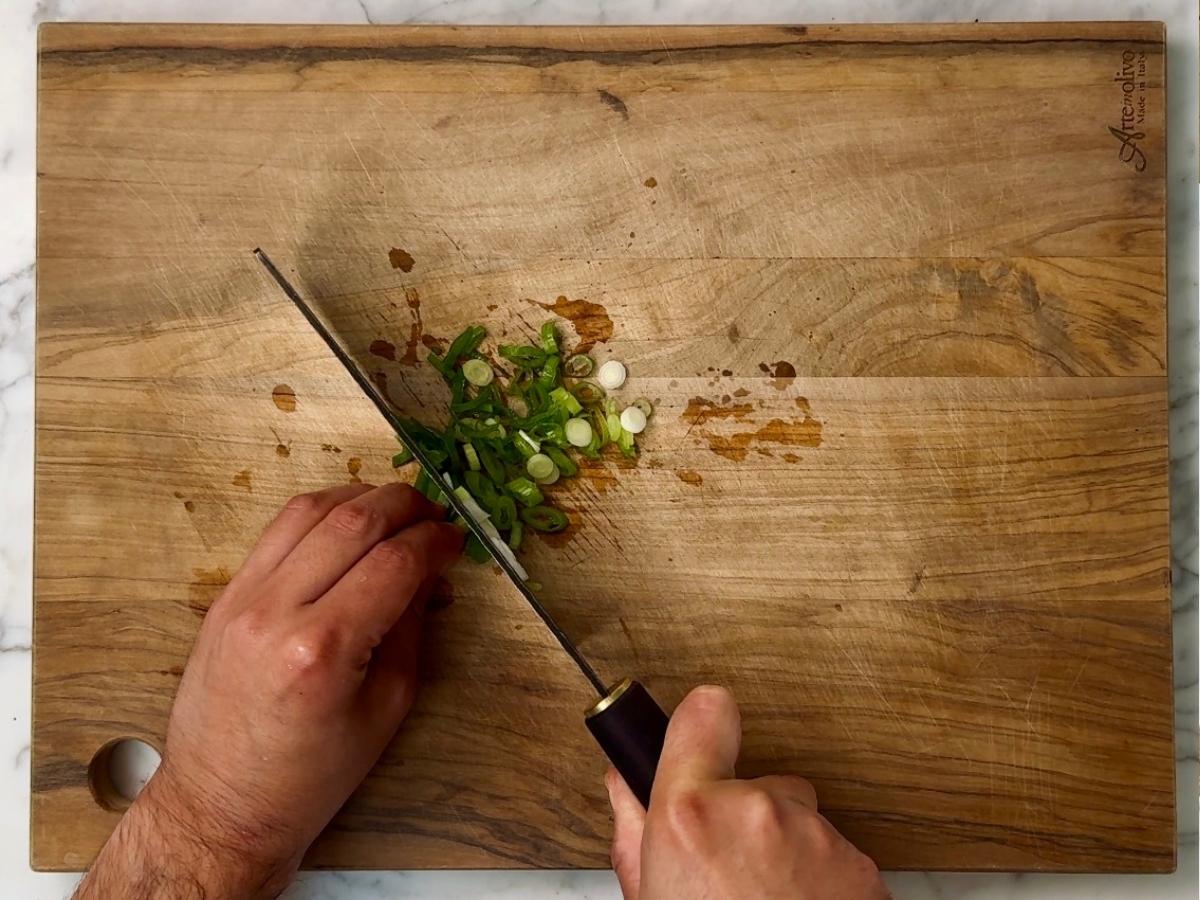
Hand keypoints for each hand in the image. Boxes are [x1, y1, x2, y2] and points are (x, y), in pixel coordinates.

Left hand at [75, 483, 462, 899]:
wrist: (222, 803)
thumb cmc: (314, 774)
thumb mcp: (387, 707)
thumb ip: (410, 626)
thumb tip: (430, 570)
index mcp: (324, 650)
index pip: (395, 564)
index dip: (437, 542)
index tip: (458, 541)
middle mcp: (277, 611)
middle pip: (353, 521)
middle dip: (406, 505)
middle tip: (436, 514)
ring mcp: (241, 598)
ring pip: (309, 510)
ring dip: (362, 498)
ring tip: (397, 509)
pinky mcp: (224, 596)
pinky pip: (277, 531)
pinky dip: (321, 514)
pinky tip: (349, 523)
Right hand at [606, 686, 889, 899]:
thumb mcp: (646, 897)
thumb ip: (633, 832)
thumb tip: (621, 785)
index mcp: (690, 815)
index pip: (706, 710)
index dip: (701, 723)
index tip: (700, 733)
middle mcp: (757, 811)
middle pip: (755, 780)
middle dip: (743, 815)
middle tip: (727, 873)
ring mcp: (816, 838)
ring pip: (797, 820)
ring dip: (782, 850)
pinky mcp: (861, 866)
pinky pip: (831, 852)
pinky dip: (818, 878)